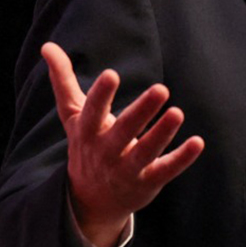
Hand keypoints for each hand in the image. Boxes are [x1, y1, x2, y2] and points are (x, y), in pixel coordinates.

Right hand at [42, 41, 205, 246]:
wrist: (89, 200)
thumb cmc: (87, 145)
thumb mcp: (73, 116)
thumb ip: (64, 82)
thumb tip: (47, 45)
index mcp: (88, 132)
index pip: (92, 112)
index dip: (100, 95)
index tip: (111, 74)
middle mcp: (106, 151)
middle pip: (123, 131)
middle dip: (141, 111)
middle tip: (161, 89)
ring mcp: (126, 169)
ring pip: (145, 151)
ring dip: (162, 133)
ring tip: (178, 112)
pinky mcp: (147, 182)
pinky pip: (166, 170)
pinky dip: (181, 158)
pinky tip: (198, 142)